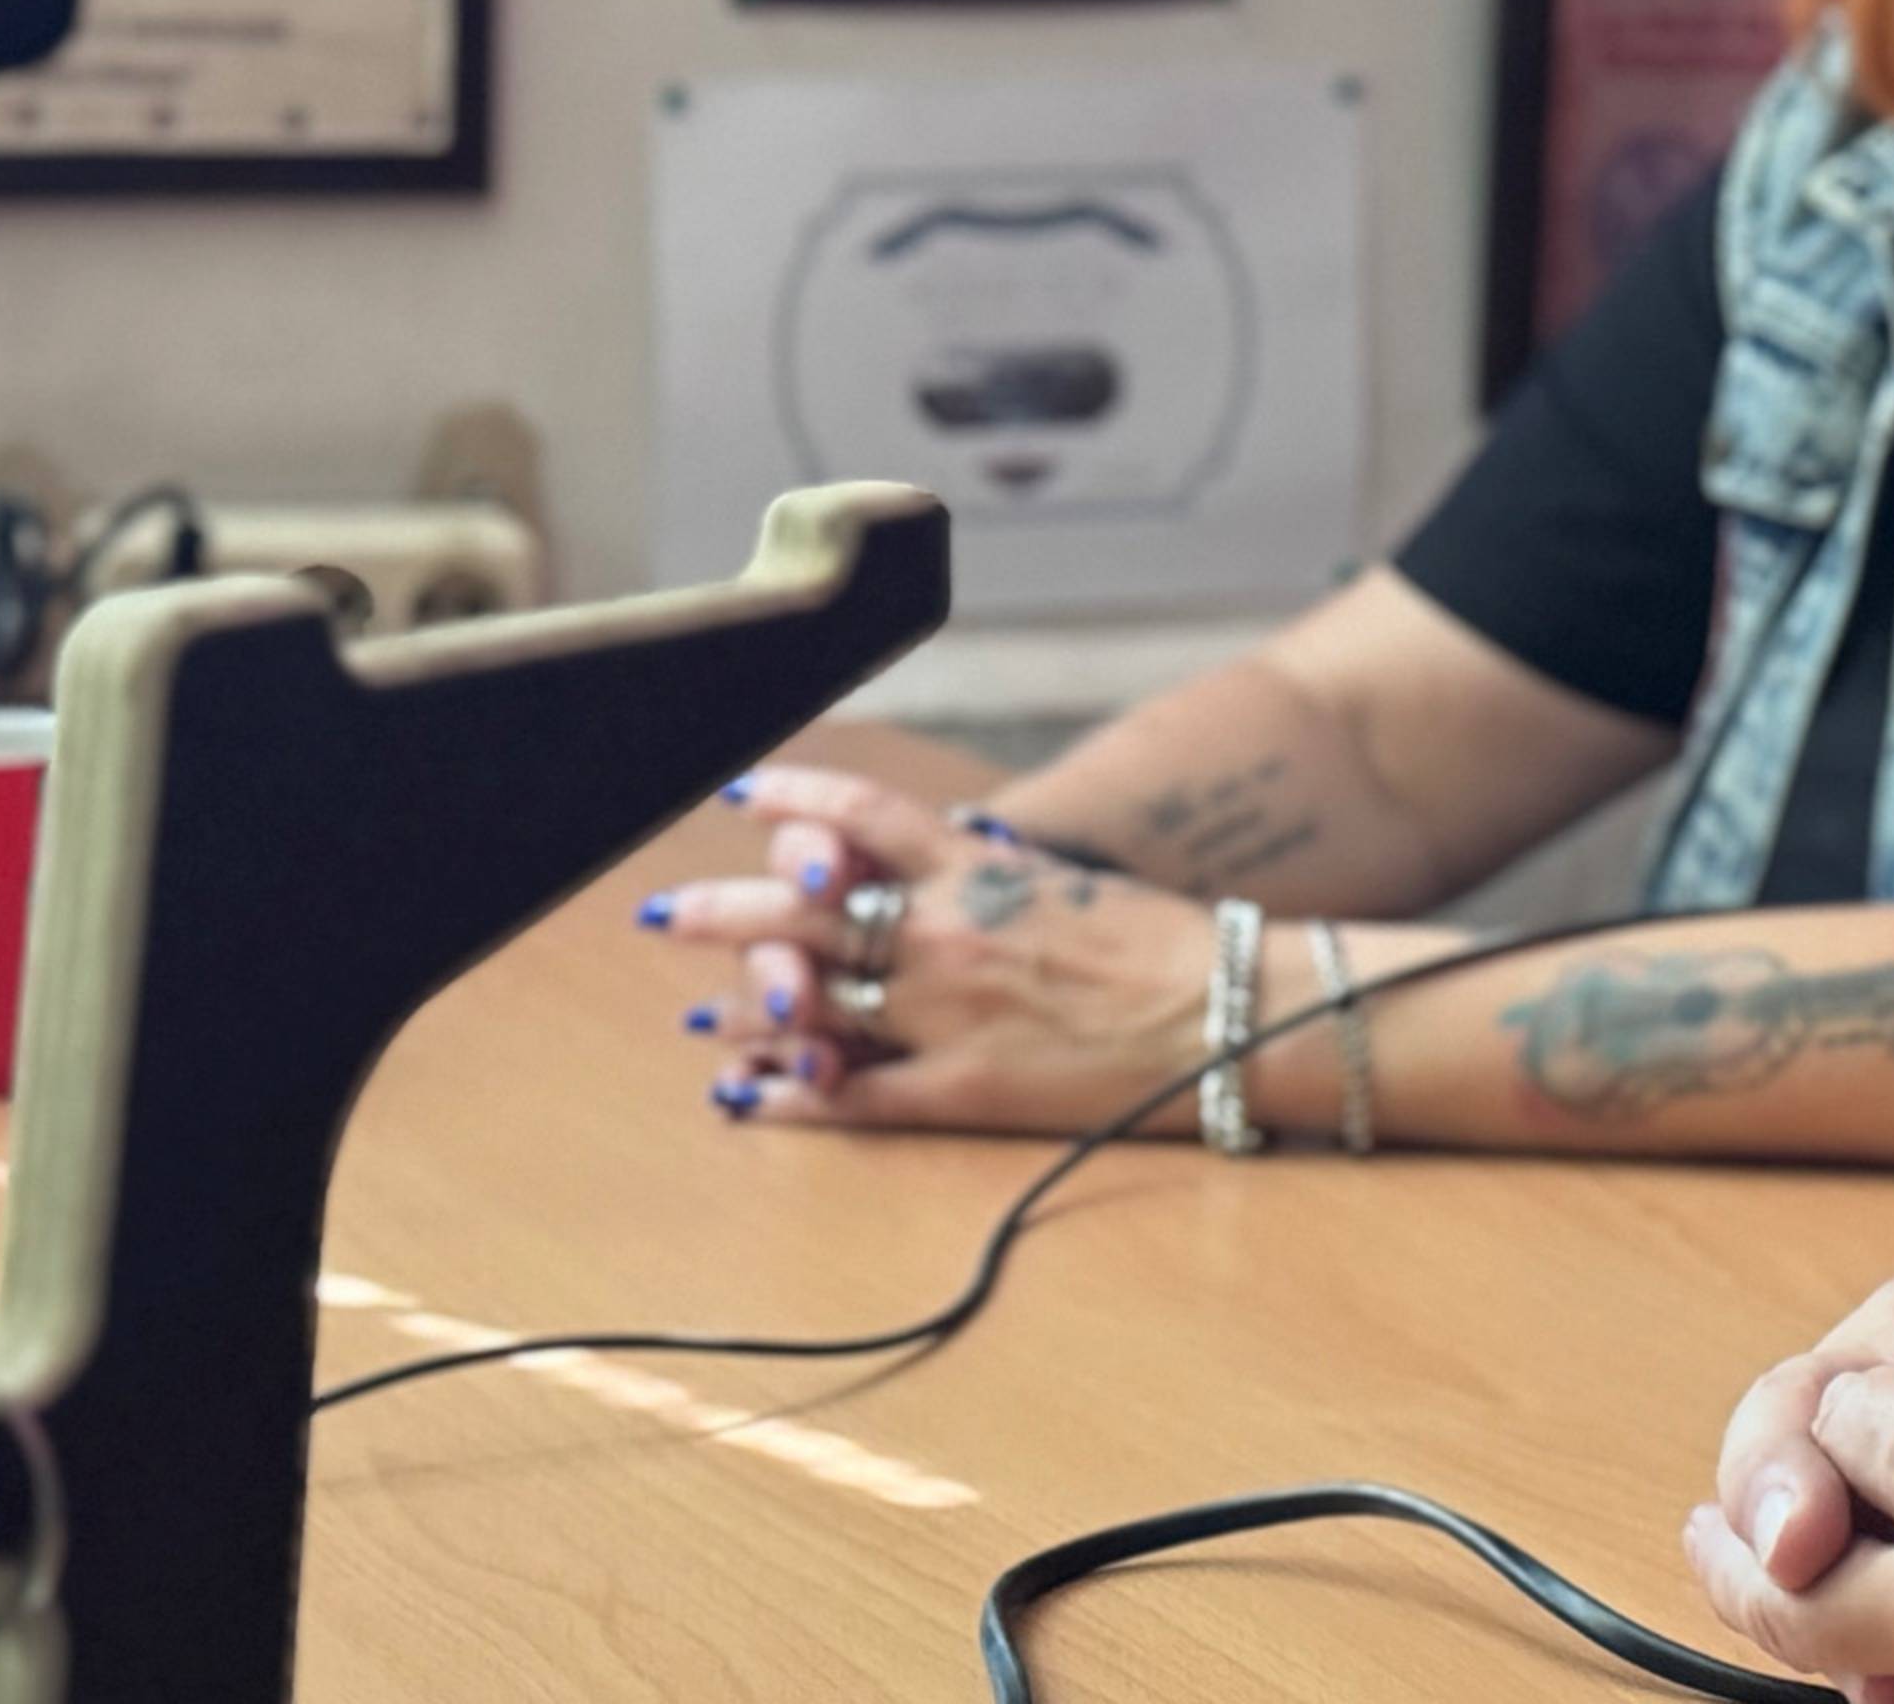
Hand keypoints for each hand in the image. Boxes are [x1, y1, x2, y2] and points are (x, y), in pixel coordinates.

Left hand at [640, 766, 1217, 1134]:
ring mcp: (945, 1013)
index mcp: (974, 868)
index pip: (859, 816)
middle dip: (724, 914)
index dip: (793, 802)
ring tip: (704, 1021)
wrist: (1226, 1011)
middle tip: (667, 916)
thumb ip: (987, 873)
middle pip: (804, 911)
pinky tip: (750, 1098)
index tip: (743, 796)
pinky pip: (853, 1095)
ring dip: (747, 1011)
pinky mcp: (961, 1088)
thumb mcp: (1066, 880)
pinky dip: (792, 1095)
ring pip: (813, 1004)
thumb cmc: (1162, 941)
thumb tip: (936, 861)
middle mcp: (943, 932)